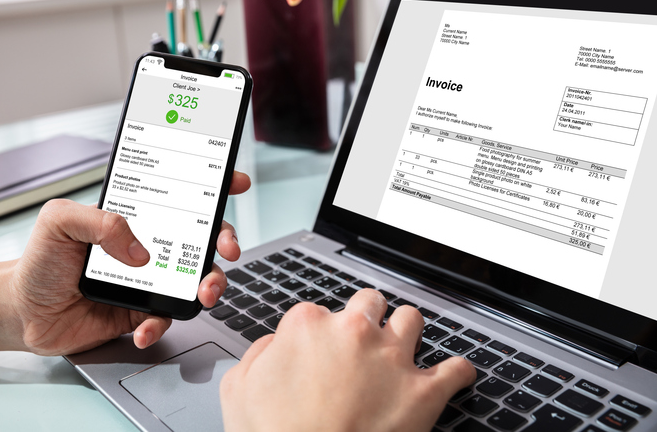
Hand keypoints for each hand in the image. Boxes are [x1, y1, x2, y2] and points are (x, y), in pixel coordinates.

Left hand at [7, 171, 250, 355]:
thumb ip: (99, 221)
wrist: (22, 312)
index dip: (213, 188)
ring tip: (202, 295)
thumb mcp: (59, 221)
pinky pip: (166, 318)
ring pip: (196, 279)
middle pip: (202, 238)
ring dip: (210, 285)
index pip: (181, 197)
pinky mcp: (144, 312)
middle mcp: (150, 246)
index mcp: (136, 218)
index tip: (235, 183)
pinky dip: (160, 325)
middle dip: (225, 239)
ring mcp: (151, 280)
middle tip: (227, 249)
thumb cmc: (39, 261)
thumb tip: (141, 251)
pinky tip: (142, 327)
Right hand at [220, 289, 475, 431]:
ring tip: (403, 348)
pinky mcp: (424, 393)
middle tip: (360, 342)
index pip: (316, 312)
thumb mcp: (238, 390)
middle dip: (365, 318)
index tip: (320, 351)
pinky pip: (456, 369)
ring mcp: (392, 359)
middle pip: (368, 303)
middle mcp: (354, 332)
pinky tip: (455, 375)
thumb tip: (275, 345)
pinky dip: (458, 372)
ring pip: (411, 320)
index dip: (318, 333)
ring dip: (407, 331)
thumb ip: (259, 355)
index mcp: (308, 326)